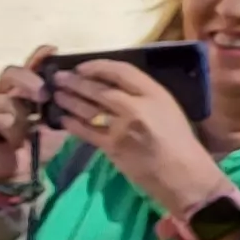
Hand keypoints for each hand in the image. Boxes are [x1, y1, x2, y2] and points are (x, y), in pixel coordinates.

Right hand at [0, 46, 62, 187]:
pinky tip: (9, 124)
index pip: (29, 67)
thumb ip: (62, 106)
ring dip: (19, 112)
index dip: (39, 57)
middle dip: (28, 79)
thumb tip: (78, 89)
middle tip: (44, 93)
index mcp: (23, 91)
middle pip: (10, 73)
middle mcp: (4, 94)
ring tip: (29, 128)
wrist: (17, 172)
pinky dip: (0, 119)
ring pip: (2, 98)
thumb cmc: (36, 145)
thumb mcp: (56, 123)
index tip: (53, 51)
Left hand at [47, 56, 230, 219]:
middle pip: (99, 90)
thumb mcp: (167, 108)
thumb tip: (113, 87)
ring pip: (88, 109)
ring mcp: (122, 127)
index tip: (82, 66)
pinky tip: (62, 118)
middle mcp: (137, 107)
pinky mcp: (112, 147)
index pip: (122, 71)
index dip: (98, 66)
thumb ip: (142, 96)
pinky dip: (72, 124)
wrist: (183, 173)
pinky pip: (86, 132)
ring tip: (56, 94)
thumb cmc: (179, 141)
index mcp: (155, 93)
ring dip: (69, 100)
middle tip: (58, 78)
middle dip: (75, 82)